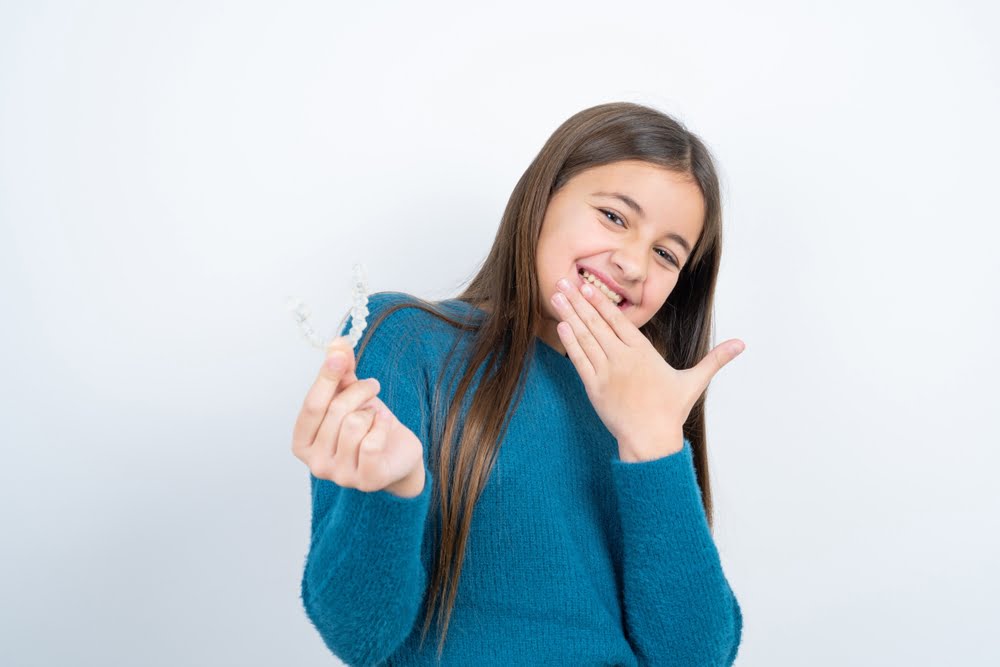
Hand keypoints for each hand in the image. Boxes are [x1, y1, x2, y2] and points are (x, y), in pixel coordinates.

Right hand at [291, 336, 425, 497]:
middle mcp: (316, 464)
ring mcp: (340, 476)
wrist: (397, 454)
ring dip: (372, 412)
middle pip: (336, 411)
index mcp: (302, 442)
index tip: (339, 353)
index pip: (312, 405)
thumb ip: (340, 372)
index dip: (326, 377)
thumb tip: (338, 343)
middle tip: (372, 386)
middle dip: (359, 391)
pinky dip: (383, 426)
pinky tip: (385, 427)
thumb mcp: (350, 396)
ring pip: (354, 424)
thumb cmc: (368, 425)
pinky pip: (372, 442)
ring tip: (376, 415)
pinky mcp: (366, 480)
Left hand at [550, 276, 744, 456]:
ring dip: (570, 315)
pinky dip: (569, 342)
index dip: (602, 302)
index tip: (588, 286)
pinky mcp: (594, 388)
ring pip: (585, 338)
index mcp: (643, 353)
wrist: (651, 440)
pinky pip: (579, 360)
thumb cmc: (670, 411)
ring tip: (557, 297)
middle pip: (598, 324)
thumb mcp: (694, 381)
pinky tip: (561, 326)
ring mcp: (606, 372)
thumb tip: (742, 344)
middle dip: (579, 301)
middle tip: (564, 282)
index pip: (619, 321)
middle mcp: (623, 359)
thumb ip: (715, 359)